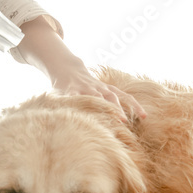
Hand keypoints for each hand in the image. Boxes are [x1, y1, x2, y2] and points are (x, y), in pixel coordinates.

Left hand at [16, 17, 145, 122]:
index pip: (79, 100)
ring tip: (130, 121)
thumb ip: (55, 105)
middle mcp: (89, 88)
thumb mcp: (53, 95)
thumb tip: (49, 122)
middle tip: (115, 124)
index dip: (85, 109)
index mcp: (73, 90)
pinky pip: (124, 96)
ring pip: (114, 96)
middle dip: (107, 110)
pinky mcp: (108, 89)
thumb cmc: (59, 87)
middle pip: (100, 99)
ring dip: (121, 108)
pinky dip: (133, 105)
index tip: (89, 122)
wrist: (67, 68)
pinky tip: (143, 116)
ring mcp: (101, 88)